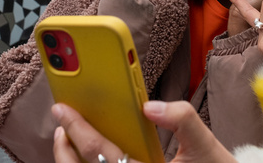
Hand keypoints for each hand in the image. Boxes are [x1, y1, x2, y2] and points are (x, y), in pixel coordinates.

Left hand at [52, 101, 235, 162]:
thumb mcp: (204, 145)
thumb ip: (181, 119)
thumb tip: (148, 105)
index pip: (101, 152)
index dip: (78, 130)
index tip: (63, 110)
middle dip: (63, 149)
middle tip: (58, 124)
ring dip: (70, 162)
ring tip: (65, 139)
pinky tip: (86, 156)